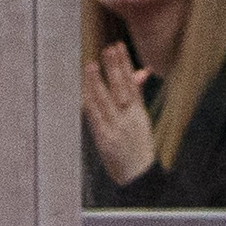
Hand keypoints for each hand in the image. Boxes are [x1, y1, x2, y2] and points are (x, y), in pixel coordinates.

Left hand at [82, 41, 155, 186]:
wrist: (139, 177)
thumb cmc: (137, 147)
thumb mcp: (140, 120)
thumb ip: (137, 97)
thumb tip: (140, 72)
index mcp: (138, 112)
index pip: (132, 83)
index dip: (125, 64)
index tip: (119, 47)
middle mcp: (129, 118)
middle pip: (122, 88)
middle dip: (114, 68)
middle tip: (108, 49)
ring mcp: (116, 129)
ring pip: (106, 101)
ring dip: (98, 83)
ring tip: (92, 66)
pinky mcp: (105, 141)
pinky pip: (96, 120)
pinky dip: (91, 106)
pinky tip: (85, 94)